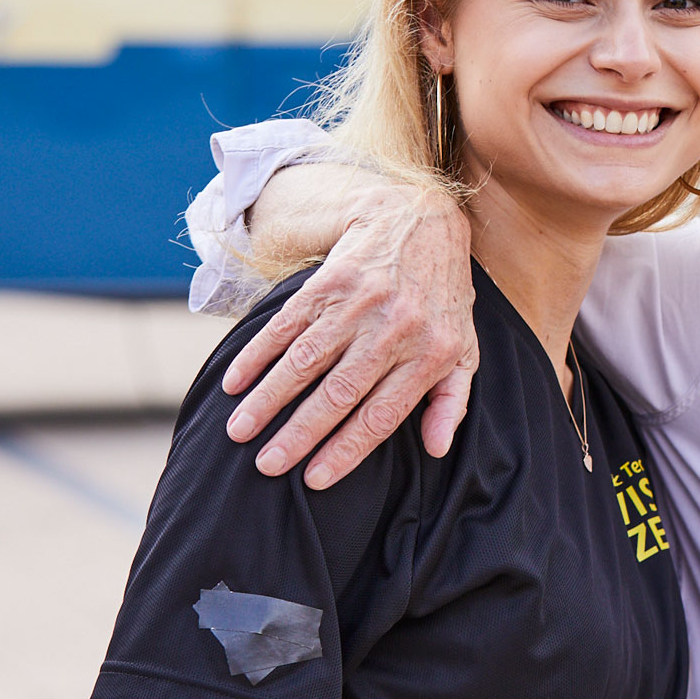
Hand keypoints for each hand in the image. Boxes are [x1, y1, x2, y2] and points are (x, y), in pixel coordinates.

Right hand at [222, 183, 477, 486]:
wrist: (419, 219)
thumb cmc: (442, 298)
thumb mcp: (464, 348)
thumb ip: (452, 401)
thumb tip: (437, 449)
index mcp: (429, 355)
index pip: (381, 415)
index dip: (346, 450)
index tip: (314, 479)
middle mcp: (393, 331)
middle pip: (338, 393)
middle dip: (299, 434)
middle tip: (267, 466)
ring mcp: (359, 304)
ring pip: (306, 361)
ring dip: (268, 399)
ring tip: (240, 431)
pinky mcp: (329, 280)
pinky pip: (287, 324)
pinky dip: (257, 354)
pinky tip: (235, 382)